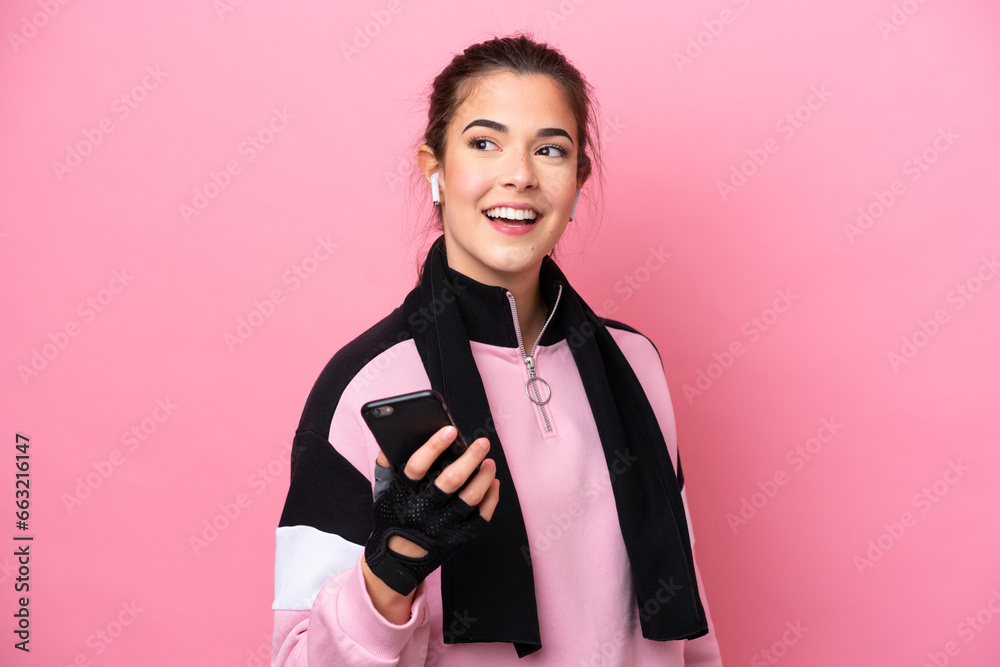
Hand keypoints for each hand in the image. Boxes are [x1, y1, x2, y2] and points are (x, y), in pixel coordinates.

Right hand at [364, 425, 498, 595]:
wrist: (396, 562)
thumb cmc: (392, 519)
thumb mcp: (383, 494)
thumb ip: (386, 466)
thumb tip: (391, 440)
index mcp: (402, 497)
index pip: (417, 467)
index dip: (433, 446)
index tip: (450, 430)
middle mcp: (422, 513)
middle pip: (451, 481)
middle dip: (470, 458)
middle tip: (482, 443)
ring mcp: (441, 528)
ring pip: (470, 499)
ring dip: (484, 477)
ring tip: (489, 462)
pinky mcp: (457, 540)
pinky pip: (480, 518)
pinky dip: (491, 499)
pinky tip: (493, 483)